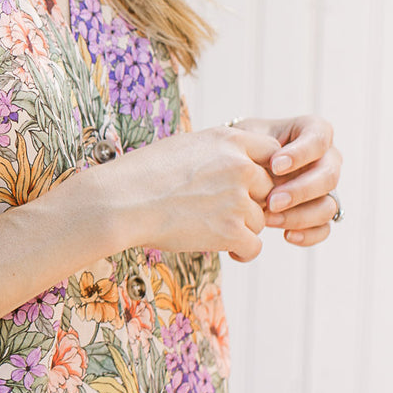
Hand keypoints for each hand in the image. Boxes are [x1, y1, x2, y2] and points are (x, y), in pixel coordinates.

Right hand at [106, 125, 282, 261]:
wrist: (120, 201)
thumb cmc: (142, 174)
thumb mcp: (185, 147)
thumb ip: (217, 152)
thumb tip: (234, 162)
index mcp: (228, 140)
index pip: (272, 152)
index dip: (262, 170)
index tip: (247, 184)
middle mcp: (239, 167)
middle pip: (269, 189)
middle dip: (252, 202)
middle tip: (226, 212)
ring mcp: (237, 199)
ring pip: (260, 220)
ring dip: (242, 228)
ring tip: (213, 230)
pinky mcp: (231, 231)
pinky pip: (254, 246)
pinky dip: (242, 252)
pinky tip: (227, 251)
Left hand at [229, 115, 342, 247]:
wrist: (237, 168)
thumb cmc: (243, 146)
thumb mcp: (246, 137)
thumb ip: (258, 146)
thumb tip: (268, 167)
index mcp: (312, 132)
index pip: (319, 138)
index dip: (301, 153)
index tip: (275, 165)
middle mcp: (326, 159)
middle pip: (329, 176)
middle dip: (300, 191)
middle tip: (271, 200)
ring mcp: (324, 188)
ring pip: (329, 205)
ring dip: (300, 215)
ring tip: (268, 217)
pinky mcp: (319, 212)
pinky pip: (324, 228)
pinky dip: (308, 234)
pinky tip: (287, 235)